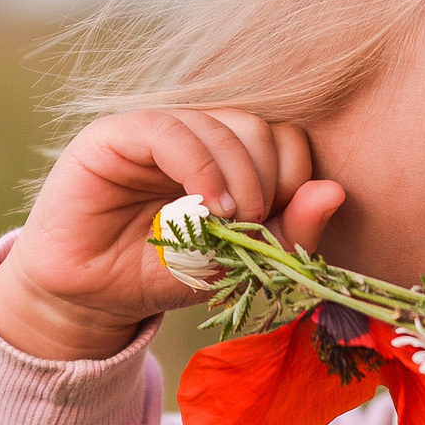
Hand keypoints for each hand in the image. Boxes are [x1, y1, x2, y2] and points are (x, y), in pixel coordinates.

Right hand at [0, 109, 344, 360]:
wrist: (89, 298)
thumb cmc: (161, 275)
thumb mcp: (236, 265)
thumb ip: (287, 234)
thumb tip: (335, 192)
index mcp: (230, 156)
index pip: (286, 141)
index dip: (295, 179)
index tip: (278, 226)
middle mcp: (197, 134)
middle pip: (262, 128)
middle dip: (270, 181)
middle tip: (251, 227)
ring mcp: (157, 129)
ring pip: (225, 125)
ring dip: (241, 179)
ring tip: (229, 224)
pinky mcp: (116, 135)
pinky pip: (171, 130)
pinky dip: (200, 168)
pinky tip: (208, 208)